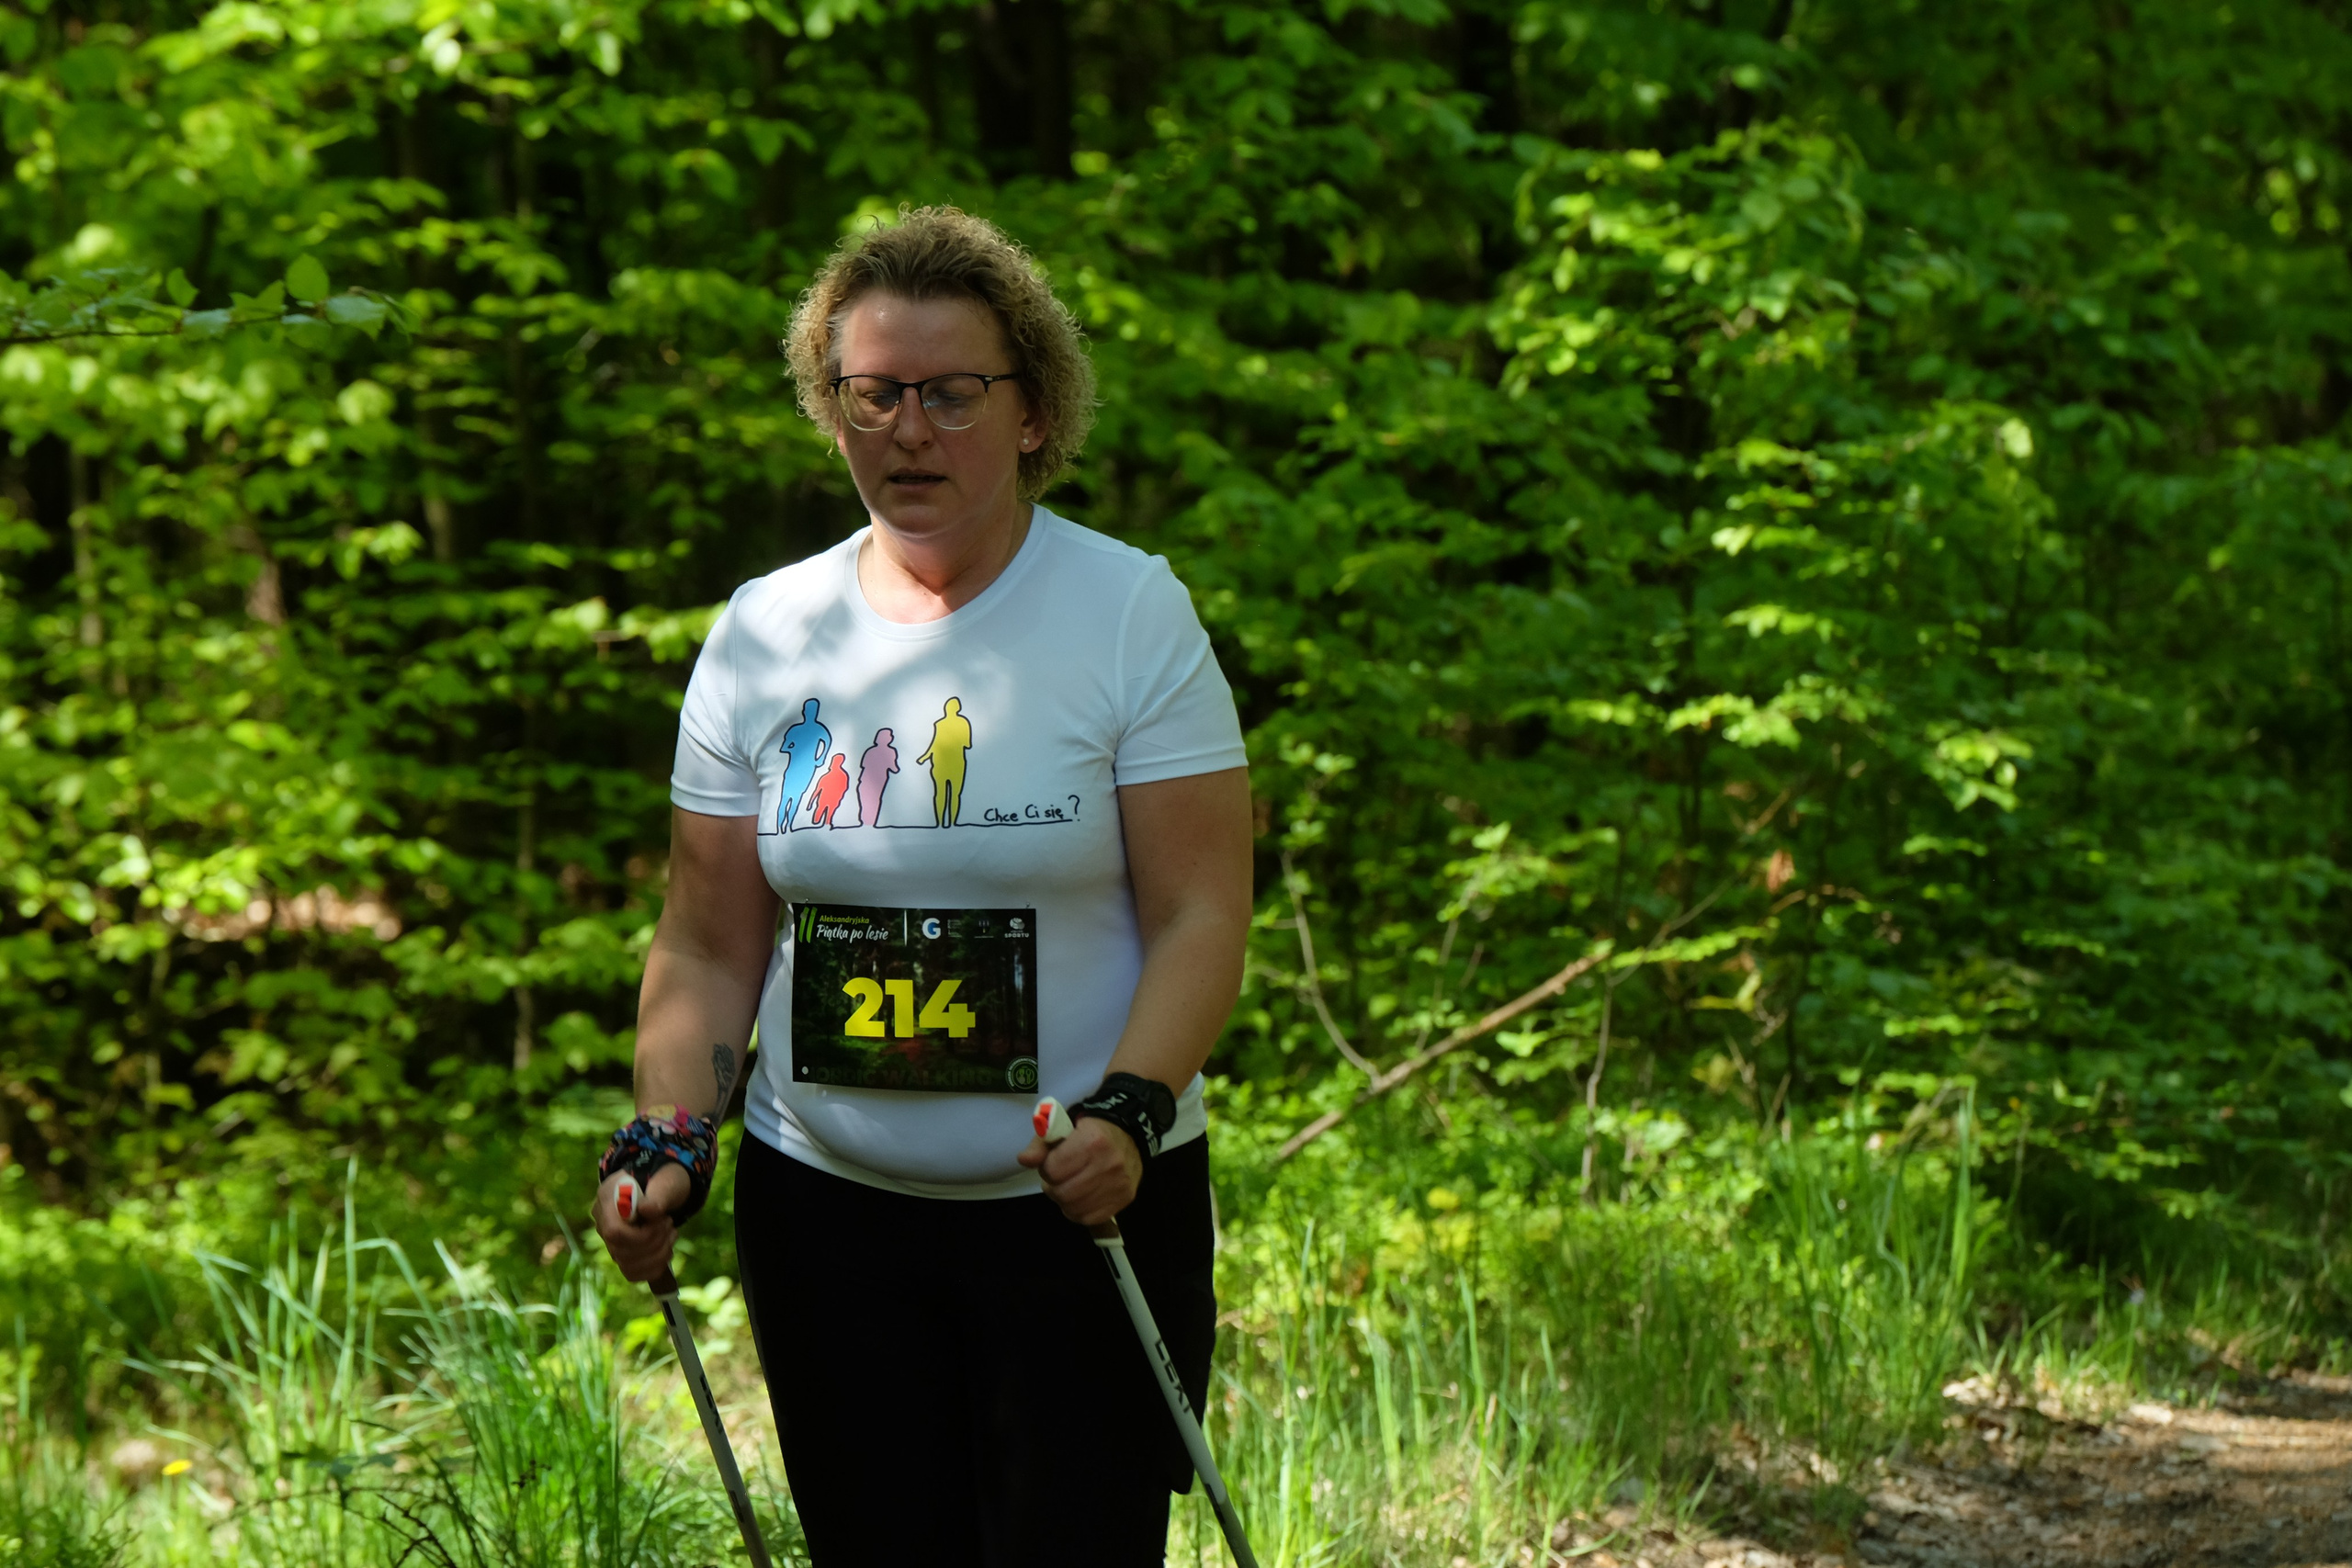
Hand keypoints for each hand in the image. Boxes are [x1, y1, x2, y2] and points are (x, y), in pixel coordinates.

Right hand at [592, 1162, 690, 1282]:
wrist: (663, 1188)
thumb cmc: (663, 1182)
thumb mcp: (666, 1181)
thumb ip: (657, 1195)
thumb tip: (647, 1210)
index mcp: (608, 1196)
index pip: (614, 1232)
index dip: (642, 1235)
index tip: (662, 1219)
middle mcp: (603, 1220)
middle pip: (620, 1252)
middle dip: (655, 1242)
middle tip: (669, 1224)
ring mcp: (610, 1240)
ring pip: (627, 1266)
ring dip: (658, 1254)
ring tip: (670, 1234)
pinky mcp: (621, 1254)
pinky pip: (633, 1274)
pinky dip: (655, 1267)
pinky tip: (666, 1250)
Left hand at [1018, 1114, 1141, 1227]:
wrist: (1129, 1137)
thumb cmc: (1091, 1131)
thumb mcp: (1063, 1128)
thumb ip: (1041, 1144)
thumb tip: (1024, 1160)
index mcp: (1092, 1140)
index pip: (1053, 1169)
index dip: (1046, 1168)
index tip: (1052, 1163)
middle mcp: (1108, 1164)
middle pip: (1063, 1193)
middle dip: (1054, 1187)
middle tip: (1058, 1178)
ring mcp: (1118, 1184)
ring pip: (1074, 1209)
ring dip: (1064, 1201)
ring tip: (1068, 1187)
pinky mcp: (1124, 1200)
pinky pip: (1089, 1219)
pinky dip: (1078, 1212)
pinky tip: (1080, 1198)